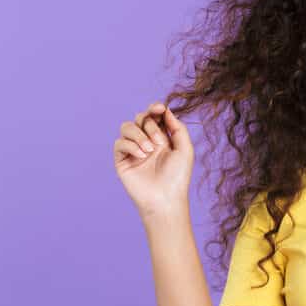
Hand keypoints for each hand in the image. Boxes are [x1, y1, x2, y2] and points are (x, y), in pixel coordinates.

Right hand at [113, 102, 194, 217]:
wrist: (165, 198)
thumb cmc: (178, 176)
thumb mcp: (185, 149)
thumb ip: (178, 128)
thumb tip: (166, 110)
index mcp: (162, 138)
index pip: (154, 116)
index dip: (154, 108)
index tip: (159, 108)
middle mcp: (147, 141)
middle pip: (140, 118)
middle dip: (150, 124)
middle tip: (159, 142)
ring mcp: (133, 150)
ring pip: (127, 127)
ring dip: (139, 134)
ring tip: (150, 150)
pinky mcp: (122, 160)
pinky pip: (119, 143)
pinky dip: (131, 145)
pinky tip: (142, 155)